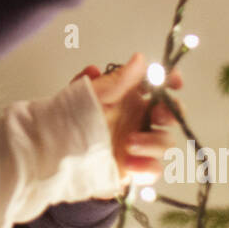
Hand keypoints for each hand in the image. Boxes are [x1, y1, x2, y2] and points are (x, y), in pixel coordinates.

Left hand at [71, 53, 181, 196]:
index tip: (175, 83)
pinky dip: (147, 168)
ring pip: (164, 142)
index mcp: (129, 97)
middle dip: (170, 114)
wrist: (53, 153)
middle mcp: (137, 119)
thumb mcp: (91, 95)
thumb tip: (140, 59)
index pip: (158, 85)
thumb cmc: (69, 118)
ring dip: (153, 142)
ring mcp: (137, 144)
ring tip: (128, 144)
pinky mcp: (134, 168)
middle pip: (170, 114)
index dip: (171, 81)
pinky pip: (154, 169)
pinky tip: (130, 165)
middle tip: (156, 115)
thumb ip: (117, 80)